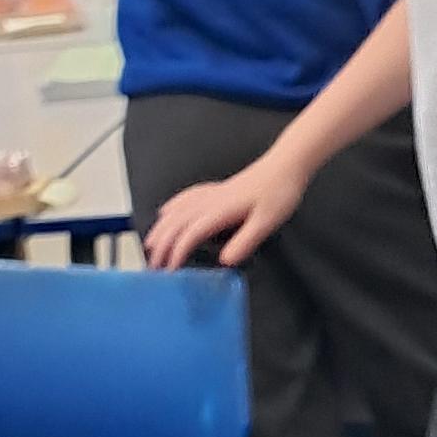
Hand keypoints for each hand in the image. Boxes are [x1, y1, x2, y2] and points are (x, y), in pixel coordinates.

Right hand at [144, 147, 310, 269]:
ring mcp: (211, 193)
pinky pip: (185, 198)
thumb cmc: (279, 192)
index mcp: (220, 210)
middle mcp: (210, 201)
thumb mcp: (267, 222)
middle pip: (176, 223)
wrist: (286, 165)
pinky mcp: (217, 190)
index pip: (190, 234)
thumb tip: (225, 260)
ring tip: (150, 245)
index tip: (170, 271)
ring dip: (161, 228)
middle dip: (162, 245)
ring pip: (176, 210)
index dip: (177, 253)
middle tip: (154, 266)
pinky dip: (171, 207)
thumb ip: (245, 241)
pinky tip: (165, 211)